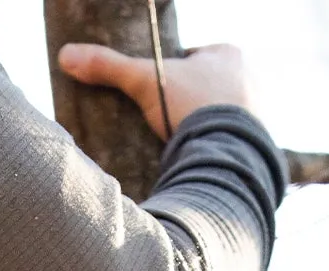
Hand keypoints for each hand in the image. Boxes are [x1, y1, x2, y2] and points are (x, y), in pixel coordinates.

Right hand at [56, 41, 252, 140]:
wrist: (226, 152)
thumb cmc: (190, 108)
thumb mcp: (144, 83)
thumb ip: (109, 69)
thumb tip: (66, 55)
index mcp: (228, 53)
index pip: (196, 57)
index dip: (174, 74)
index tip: (159, 94)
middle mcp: (251, 76)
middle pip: (211, 86)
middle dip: (191, 102)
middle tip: (167, 122)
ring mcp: (259, 110)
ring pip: (224, 113)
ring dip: (206, 126)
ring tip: (181, 145)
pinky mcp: (262, 141)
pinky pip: (236, 141)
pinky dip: (219, 148)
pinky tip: (201, 159)